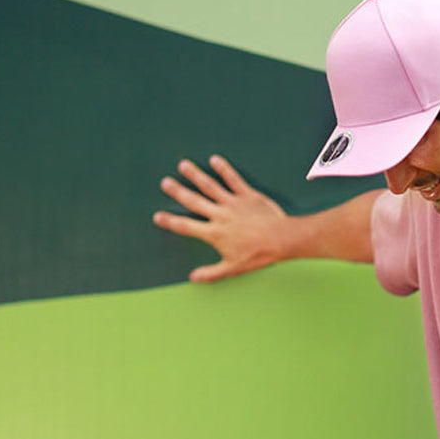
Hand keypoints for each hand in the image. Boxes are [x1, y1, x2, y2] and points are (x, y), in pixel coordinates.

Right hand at [153, 155, 289, 282]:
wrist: (281, 239)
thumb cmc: (258, 255)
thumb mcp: (233, 268)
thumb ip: (211, 273)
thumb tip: (193, 278)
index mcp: (214, 233)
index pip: (186, 227)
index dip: (170, 222)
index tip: (158, 217)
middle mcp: (220, 215)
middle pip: (194, 201)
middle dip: (178, 192)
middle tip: (165, 182)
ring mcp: (233, 203)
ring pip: (210, 186)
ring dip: (196, 175)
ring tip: (184, 165)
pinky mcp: (248, 195)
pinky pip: (234, 179)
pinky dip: (224, 169)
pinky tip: (215, 159)